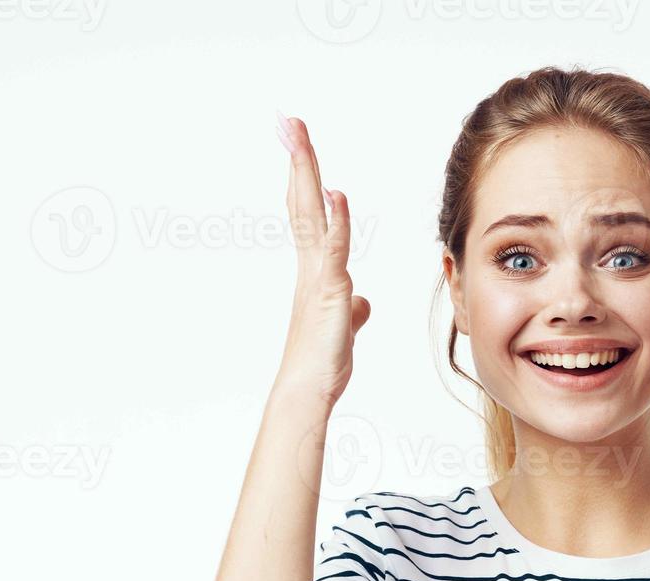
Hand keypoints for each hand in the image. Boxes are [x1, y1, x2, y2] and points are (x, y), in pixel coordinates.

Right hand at [272, 113, 371, 407]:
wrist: (308, 390)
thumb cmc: (322, 362)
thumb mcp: (344, 326)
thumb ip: (351, 306)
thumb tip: (360, 301)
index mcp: (315, 271)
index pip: (309, 213)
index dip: (305, 178)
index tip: (298, 145)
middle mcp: (310, 267)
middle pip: (304, 202)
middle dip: (298, 160)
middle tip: (288, 122)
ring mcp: (316, 278)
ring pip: (311, 216)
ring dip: (307, 176)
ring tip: (299, 137)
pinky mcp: (328, 294)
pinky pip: (331, 252)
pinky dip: (334, 223)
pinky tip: (336, 196)